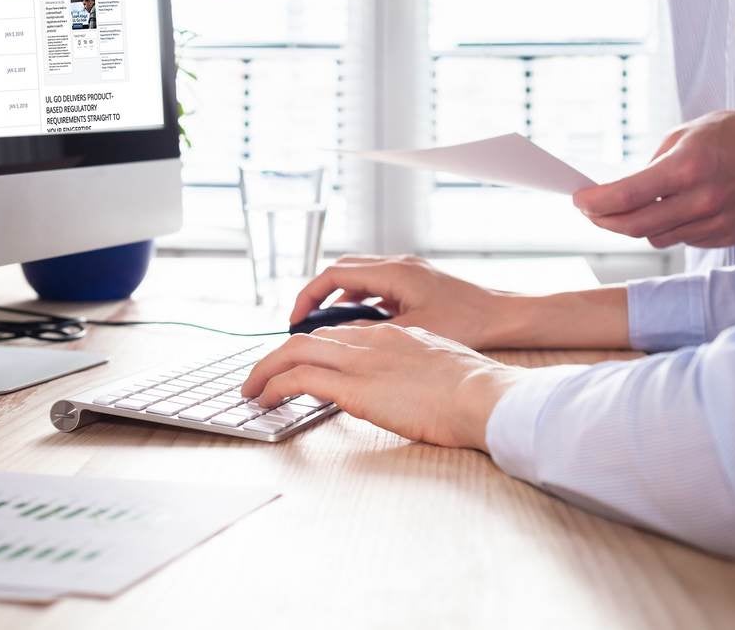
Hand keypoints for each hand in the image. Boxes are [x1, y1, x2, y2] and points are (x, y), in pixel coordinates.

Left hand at [240, 325, 522, 450]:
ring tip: (251, 390)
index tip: (298, 363)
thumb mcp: (440, 368)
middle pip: (310, 338)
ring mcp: (360, 360)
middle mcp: (371, 340)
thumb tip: (406, 386)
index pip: (340, 334)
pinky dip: (275, 386)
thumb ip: (415, 369)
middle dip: (279, 356)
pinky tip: (265, 400)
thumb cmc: (474, 391)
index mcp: (394, 335)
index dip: (313, 347)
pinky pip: (298, 379)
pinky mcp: (352, 386)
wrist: (483, 395)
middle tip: (261, 375)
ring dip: (266, 370)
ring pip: (295, 352)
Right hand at [291, 255, 524, 349]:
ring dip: (340, 298)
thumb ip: (373, 334)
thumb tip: (338, 342)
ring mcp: (408, 271)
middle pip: (342, 271)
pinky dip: (361, 301)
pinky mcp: (417, 283)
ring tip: (327, 328)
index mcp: (394, 272)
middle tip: (303, 322)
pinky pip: (378, 286)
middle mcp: (398, 265)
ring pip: (360, 277)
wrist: (506, 316)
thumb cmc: (469, 322)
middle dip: (318, 295)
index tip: (296, 319)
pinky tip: (362, 326)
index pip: (335, 274)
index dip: (309, 296)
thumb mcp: (413, 333)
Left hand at [573, 101, 734, 248]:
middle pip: (635, 227)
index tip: (578, 201)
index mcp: (686, 169)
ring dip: (637, 226)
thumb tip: (619, 193)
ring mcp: (717, 222)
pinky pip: (683, 239)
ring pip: (657, 237)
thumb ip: (649, 168)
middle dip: (604, 221)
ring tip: (630, 209)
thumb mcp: (681, 137)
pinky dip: (669, 228)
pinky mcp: (728, 235)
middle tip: (591, 212)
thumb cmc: (730, 133)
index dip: (595, 203)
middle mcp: (702, 200)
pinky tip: (670, 211)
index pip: (626, 197)